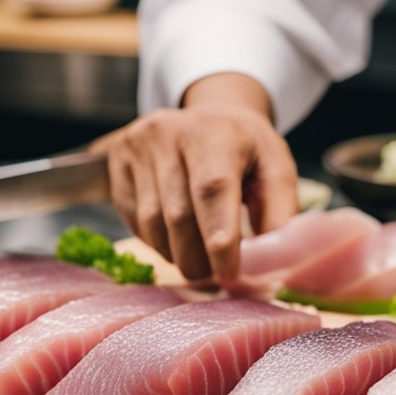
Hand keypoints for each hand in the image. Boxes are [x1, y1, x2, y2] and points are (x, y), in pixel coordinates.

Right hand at [90, 73, 297, 281]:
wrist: (206, 119)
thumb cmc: (244, 149)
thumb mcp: (274, 167)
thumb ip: (279, 211)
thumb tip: (272, 260)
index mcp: (214, 133)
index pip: (212, 189)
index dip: (219, 238)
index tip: (230, 274)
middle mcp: (169, 134)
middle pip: (178, 214)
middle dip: (198, 257)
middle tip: (216, 275)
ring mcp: (137, 148)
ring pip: (152, 224)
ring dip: (177, 255)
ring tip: (199, 260)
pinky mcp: (117, 165)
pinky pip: (134, 221)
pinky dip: (158, 243)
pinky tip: (177, 240)